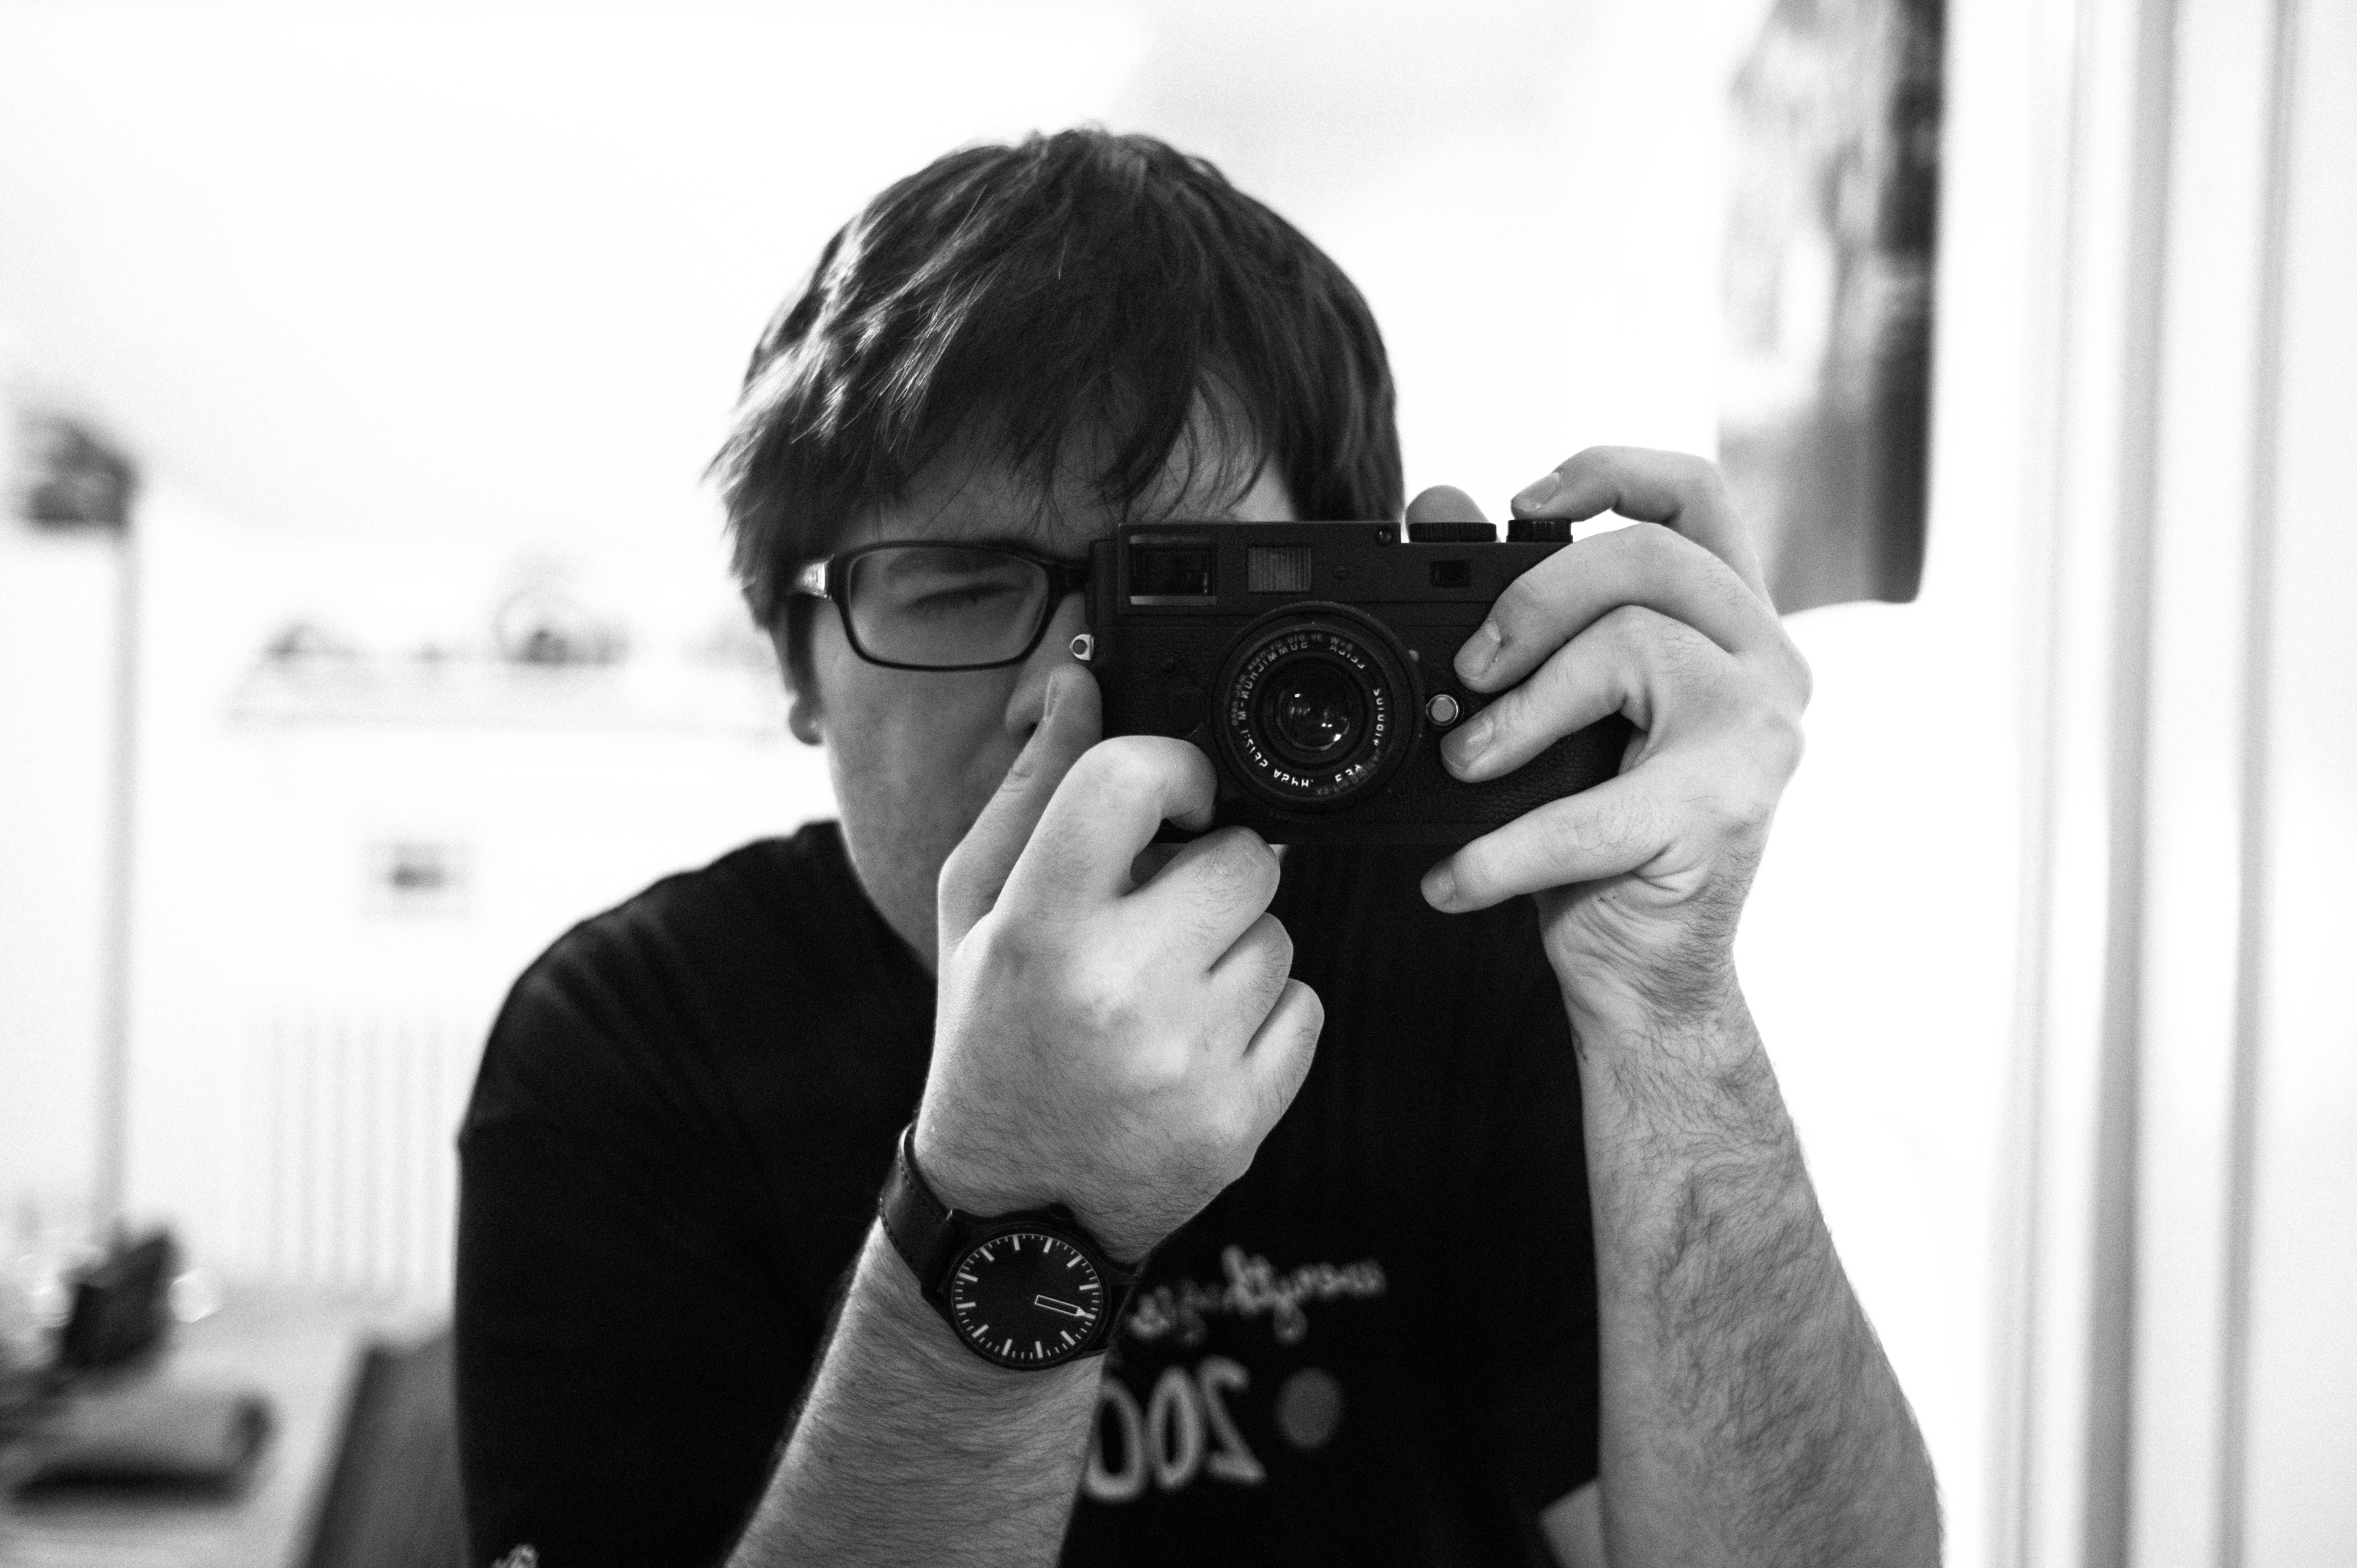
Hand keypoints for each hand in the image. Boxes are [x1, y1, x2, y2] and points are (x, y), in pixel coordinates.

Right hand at [914, 666, 1324, 1262]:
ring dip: (1235, 948)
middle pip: (1244, 856)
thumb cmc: (992, 1035)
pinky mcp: (1239, 1118)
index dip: (1174, 768)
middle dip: (1212, 871)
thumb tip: (1078, 683)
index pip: (1132, 778)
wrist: (1013, 1208)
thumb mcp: (978, 907)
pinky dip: (1265, 1018)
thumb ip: (1033, 789)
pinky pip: (1305, 1007)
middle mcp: (1115, 989)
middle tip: (1161, 916)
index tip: (1177, 797)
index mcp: (1038, 927)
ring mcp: (1185, 1060)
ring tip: (1166, 992)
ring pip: (1278, 932)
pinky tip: (1199, 1043)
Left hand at [1413, 448, 1808, 1038]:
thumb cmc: (1603, 840)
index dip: (1610, 473)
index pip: (1696, 497)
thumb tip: (1436, 498)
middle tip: (1471, 670)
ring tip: (1465, 766)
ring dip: (1517, 714)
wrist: (1648, 976)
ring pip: (1628, 646)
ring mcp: (1761, 737)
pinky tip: (1455, 880)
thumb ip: (1522, 611)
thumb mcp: (1562, 710)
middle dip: (1535, 599)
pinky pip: (1589, 808)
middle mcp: (1768, 664)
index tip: (1522, 503)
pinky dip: (1502, 849)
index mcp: (1734, 625)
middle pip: (1648, 558)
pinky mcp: (1724, 813)